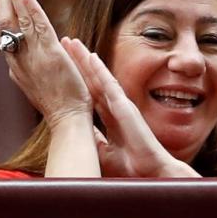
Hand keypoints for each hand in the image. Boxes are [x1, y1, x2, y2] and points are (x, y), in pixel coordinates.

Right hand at [0, 0, 91, 128]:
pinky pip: (39, 29)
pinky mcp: (52, 56)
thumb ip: (29, 70)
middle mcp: (21, 60)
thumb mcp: (36, 86)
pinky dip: (32, 11)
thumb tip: (23, 60)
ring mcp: (35, 57)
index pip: (3, 34)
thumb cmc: (58, 107)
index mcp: (18, 66)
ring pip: (19, 22)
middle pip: (4, 24)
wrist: (67, 121)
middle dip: (0, 0)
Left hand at [63, 38, 199, 177]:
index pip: (91, 95)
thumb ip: (93, 141)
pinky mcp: (126, 107)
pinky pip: (111, 85)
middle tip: (65, 46)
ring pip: (100, 78)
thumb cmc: (133, 166)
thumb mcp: (104, 153)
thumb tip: (75, 136)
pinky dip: (100, 70)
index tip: (66, 68)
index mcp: (111, 119)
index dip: (79, 81)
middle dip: (79, 63)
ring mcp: (121, 105)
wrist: (151, 172)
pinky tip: (91, 57)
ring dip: (86, 60)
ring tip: (73, 44)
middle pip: (93, 81)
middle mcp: (116, 108)